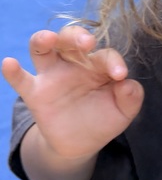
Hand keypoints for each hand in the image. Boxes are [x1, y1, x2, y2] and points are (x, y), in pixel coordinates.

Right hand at [1, 24, 143, 162]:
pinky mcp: (35, 93)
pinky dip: (13, 71)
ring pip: (42, 48)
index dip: (113, 61)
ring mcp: (52, 76)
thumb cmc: (103, 119)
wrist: (81, 143)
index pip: (104, 54)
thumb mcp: (123, 111)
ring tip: (48, 39)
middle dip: (77, 36)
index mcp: (98, 65)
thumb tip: (128, 84)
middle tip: (88, 43)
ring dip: (44, 39)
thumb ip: (131, 98)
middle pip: (70, 38)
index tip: (120, 75)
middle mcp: (73, 64)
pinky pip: (21, 79)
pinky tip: (9, 63)